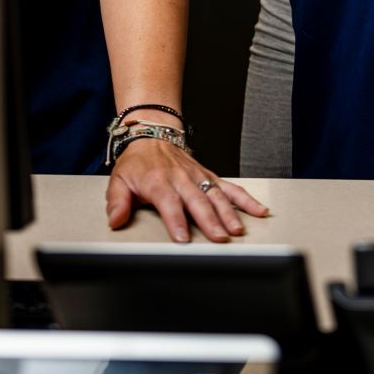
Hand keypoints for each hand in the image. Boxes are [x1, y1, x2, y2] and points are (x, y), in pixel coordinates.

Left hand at [105, 135, 270, 240]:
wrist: (151, 135)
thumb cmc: (137, 162)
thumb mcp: (118, 180)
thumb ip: (117, 203)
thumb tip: (115, 220)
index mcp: (158, 182)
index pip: (169, 203)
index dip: (177, 221)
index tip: (183, 238)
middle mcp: (181, 178)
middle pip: (198, 201)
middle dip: (209, 221)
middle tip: (219, 238)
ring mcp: (198, 177)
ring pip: (216, 195)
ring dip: (228, 213)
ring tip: (237, 229)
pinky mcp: (209, 176)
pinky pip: (230, 187)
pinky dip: (245, 199)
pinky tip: (258, 210)